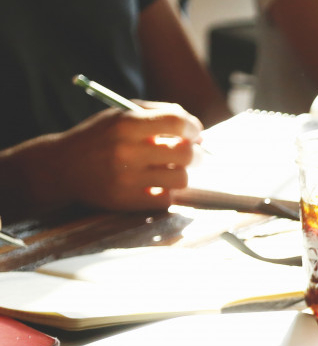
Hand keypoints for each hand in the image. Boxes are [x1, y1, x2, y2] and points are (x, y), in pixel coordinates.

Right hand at [51, 103, 200, 211]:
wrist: (62, 167)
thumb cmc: (99, 137)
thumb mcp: (120, 114)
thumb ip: (158, 113)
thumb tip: (196, 130)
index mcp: (125, 123)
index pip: (176, 122)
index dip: (193, 128)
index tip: (195, 133)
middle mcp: (126, 151)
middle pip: (185, 154)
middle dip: (196, 153)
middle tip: (192, 154)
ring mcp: (126, 178)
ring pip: (181, 179)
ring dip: (182, 174)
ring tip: (172, 169)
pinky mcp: (126, 201)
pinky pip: (166, 199)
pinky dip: (167, 192)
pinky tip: (157, 184)